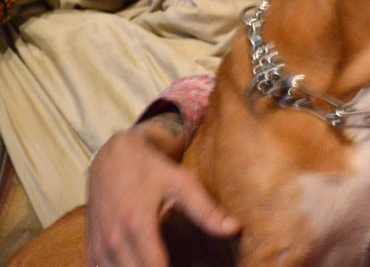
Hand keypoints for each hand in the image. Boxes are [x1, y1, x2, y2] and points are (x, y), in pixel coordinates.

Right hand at [85, 114, 239, 265]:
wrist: (112, 157)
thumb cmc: (151, 170)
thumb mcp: (182, 183)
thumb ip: (206, 210)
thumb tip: (234, 229)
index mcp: (138, 223)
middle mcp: (113, 238)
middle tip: (179, 265)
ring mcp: (99, 246)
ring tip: (162, 264)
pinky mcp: (91, 249)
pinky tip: (140, 264)